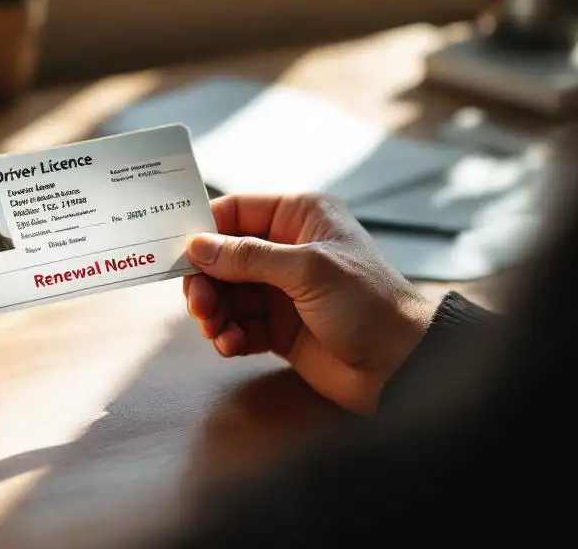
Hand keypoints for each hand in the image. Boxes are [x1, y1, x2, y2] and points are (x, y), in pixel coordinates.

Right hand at [184, 194, 437, 413]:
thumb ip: (248, 257)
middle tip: (197, 304)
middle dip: (206, 280)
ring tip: (215, 330)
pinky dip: (229, 335)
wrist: (402, 367)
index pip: (237, 211)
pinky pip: (239, 325)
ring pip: (227, 293)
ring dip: (214, 311)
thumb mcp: (308, 270)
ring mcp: (282, 290)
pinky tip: (231, 345)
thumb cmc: (368, 304)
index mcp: (300, 217)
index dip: (205, 229)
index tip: (176, 251)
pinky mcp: (280, 328)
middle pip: (224, 256)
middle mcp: (288, 249)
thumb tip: (197, 246)